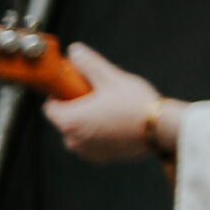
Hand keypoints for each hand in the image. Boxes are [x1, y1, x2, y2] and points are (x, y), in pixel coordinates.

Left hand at [40, 44, 173, 164]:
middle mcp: (73, 140)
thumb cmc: (135, 104)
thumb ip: (89, 64)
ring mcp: (86, 152)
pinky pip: (92, 142)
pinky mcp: (101, 158)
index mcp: (70, 121)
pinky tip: (119, 123)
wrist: (160, 129)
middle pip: (65, 119)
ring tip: (113, 109)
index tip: (77, 86)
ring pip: (79, 131)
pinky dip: (100, 133)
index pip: (50, 107)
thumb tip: (75, 51)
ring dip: (89, 121)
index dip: (61, 93)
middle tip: (101, 95)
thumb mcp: (112, 78)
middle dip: (78, 107)